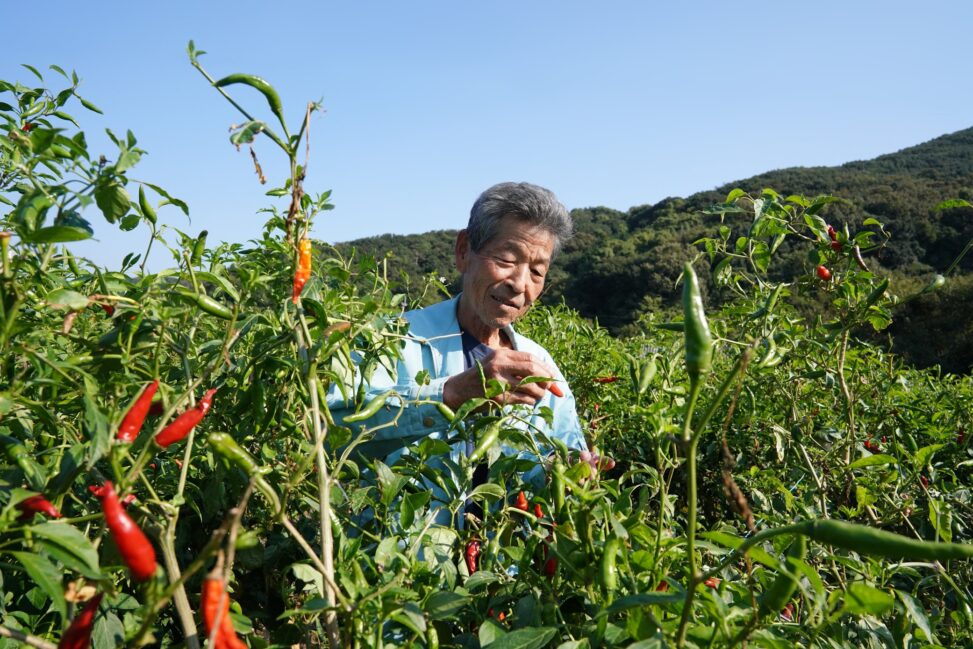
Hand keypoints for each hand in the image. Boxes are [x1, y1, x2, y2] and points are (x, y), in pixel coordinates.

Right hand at [443, 348, 559, 408]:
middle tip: (550, 388)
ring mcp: (498, 381)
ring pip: (530, 386)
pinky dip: (530, 401)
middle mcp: (499, 365)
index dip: (545, 367)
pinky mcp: (498, 397)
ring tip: (538, 396)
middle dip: (546, 379)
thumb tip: (549, 376)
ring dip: (539, 393)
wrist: (457, 392)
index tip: (554, 377)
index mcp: (501, 355)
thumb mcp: (496, 365)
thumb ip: (517, 366)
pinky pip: (523, 399)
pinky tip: (528, 401)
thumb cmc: (481, 379)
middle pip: (533, 369)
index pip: (530, 358)